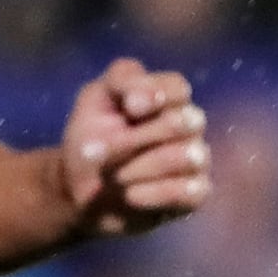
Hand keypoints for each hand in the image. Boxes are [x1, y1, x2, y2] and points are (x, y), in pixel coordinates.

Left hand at [59, 56, 210, 237]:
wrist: (81, 191)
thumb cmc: (91, 139)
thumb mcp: (95, 99)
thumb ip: (121, 80)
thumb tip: (140, 98)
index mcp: (168, 97)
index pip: (177, 88)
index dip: (154, 96)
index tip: (128, 108)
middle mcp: (189, 125)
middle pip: (180, 123)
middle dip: (133, 140)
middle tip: (99, 153)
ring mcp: (196, 158)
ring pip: (186, 157)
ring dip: (138, 168)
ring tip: (114, 178)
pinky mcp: (196, 191)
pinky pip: (191, 191)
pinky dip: (154, 194)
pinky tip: (131, 196)